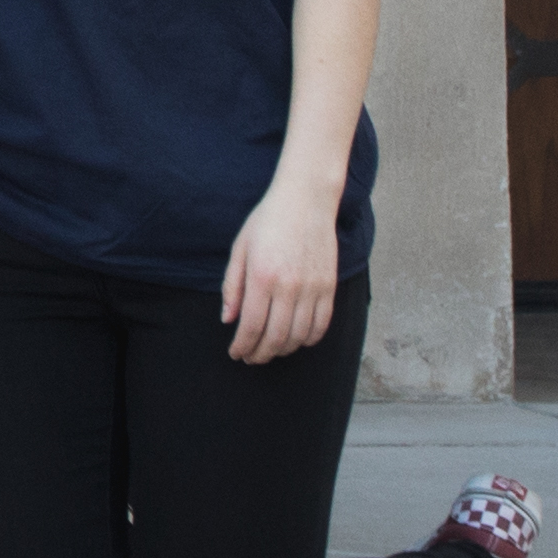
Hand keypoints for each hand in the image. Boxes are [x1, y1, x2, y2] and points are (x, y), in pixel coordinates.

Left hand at [216, 181, 337, 365]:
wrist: (305, 200)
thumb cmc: (267, 221)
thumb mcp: (240, 249)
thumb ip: (232, 287)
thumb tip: (228, 320)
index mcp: (262, 277)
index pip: (251, 327)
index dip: (242, 347)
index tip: (236, 353)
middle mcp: (289, 286)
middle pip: (275, 337)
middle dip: (260, 354)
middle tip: (251, 357)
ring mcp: (313, 288)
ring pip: (299, 336)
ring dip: (283, 350)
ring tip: (270, 349)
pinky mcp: (329, 286)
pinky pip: (321, 325)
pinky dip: (309, 339)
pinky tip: (296, 339)